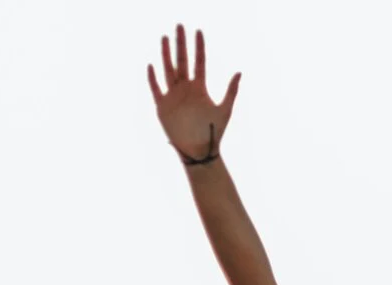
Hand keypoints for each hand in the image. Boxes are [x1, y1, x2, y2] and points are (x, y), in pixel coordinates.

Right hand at [145, 25, 240, 163]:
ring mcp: (173, 96)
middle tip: (180, 26)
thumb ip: (231, 91)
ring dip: (166, 55)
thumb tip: (239, 71)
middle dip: (181, 44)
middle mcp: (186, 89)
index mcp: (200, 88)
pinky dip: (153, 79)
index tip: (199, 31)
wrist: (201, 151)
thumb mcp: (225, 109)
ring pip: (168, 71)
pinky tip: (152, 66)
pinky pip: (156, 89)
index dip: (199, 47)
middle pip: (182, 61)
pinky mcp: (162, 107)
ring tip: (165, 38)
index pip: (199, 62)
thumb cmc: (215, 133)